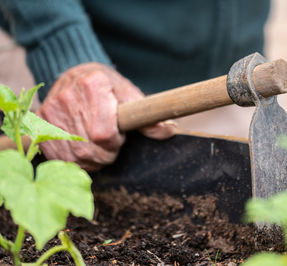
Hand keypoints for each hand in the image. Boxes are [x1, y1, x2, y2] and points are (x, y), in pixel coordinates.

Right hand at [37, 63, 175, 170]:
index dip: (115, 141)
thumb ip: (148, 116)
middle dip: (105, 153)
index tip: (119, 135)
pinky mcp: (40, 122)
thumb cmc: (109, 90)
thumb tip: (169, 131)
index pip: (104, 134)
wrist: (77, 77)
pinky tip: (82, 148)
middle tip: (110, 143)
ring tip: (97, 145)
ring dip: (91, 159)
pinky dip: (74, 160)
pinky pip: (58, 155)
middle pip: (89, 148)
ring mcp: (50, 110)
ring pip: (74, 156)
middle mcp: (68, 96)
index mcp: (95, 85)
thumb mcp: (131, 97)